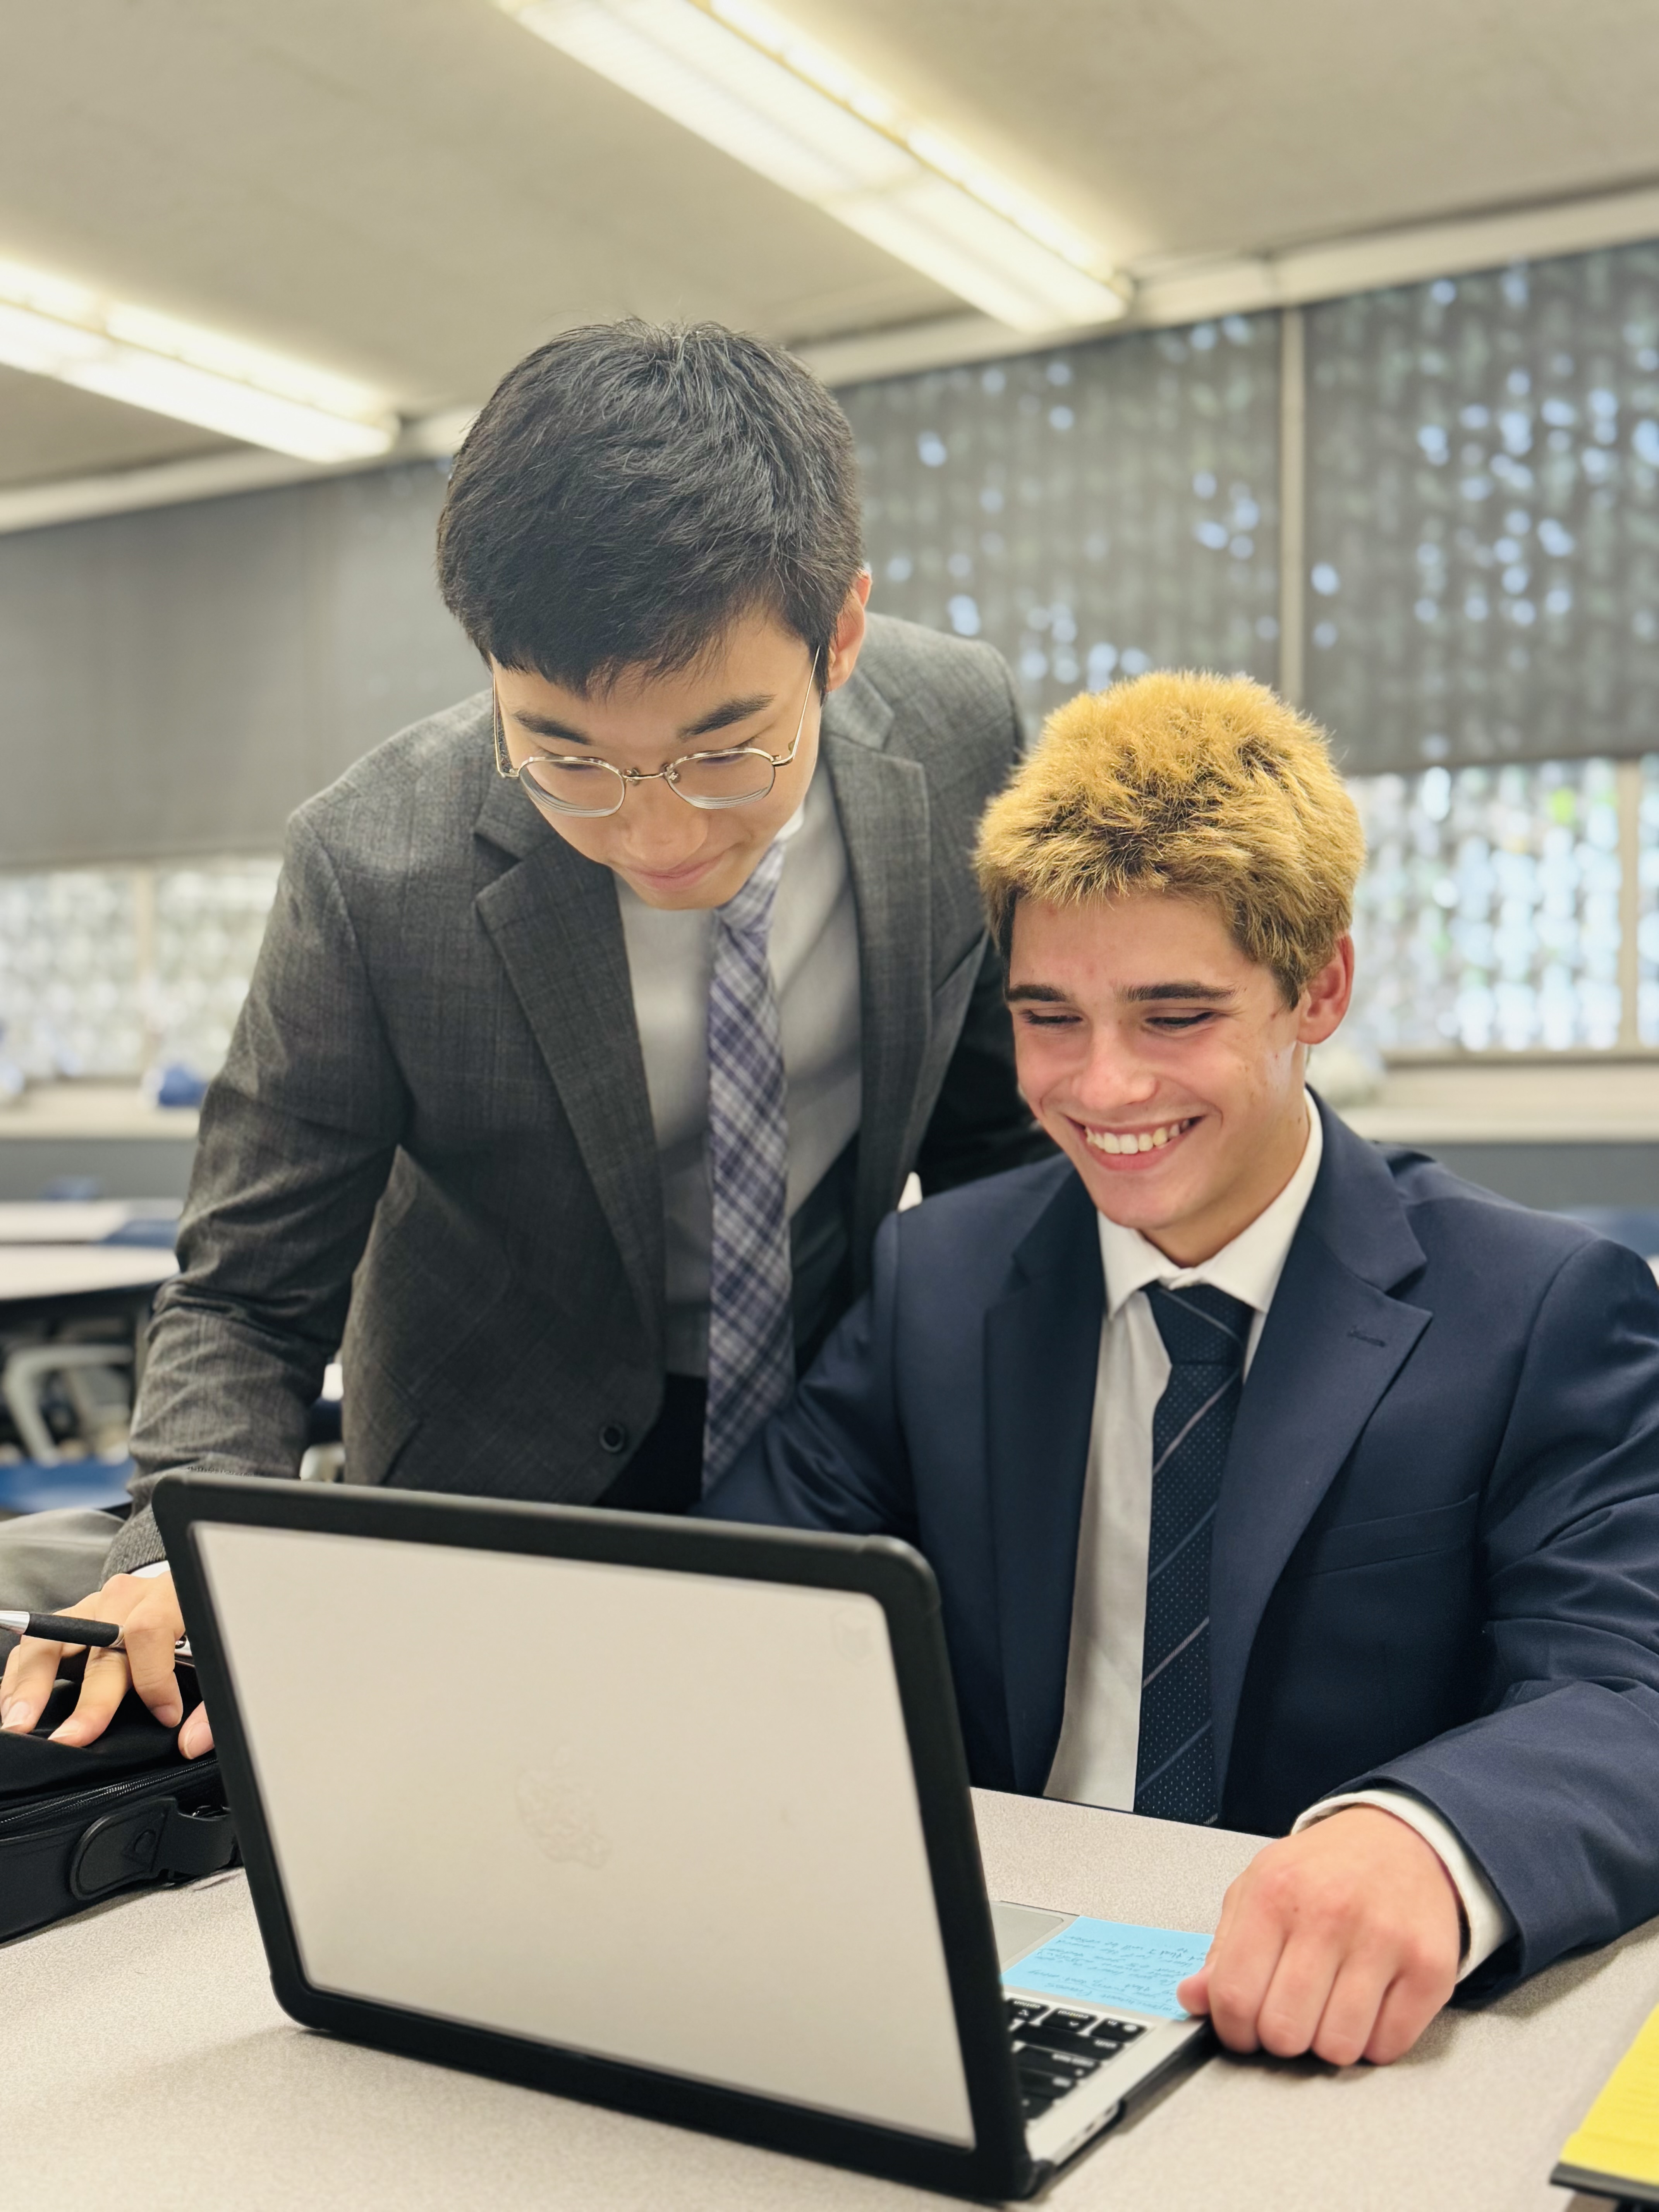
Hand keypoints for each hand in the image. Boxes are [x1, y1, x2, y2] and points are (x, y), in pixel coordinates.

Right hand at [0, 1570, 212, 1758]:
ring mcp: (92, 1607)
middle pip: (99, 1645)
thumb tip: (191, 1742)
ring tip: (19, 1723)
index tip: (166, 1716)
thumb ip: (211, 1703)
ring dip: (31, 1684)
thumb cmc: (201, 1629)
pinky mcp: (71, 1620)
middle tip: (70, 1739)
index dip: (154, 1678)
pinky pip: (36, 1644)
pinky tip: (14, 1708)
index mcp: (169, 1597)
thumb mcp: (222, 1657)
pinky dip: (20, 1678)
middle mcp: (125, 1597)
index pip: (150, 1632)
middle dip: (87, 1699)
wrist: (185, 1589)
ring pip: (51, 1638)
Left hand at [1176, 1806, 1461, 2065]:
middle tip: (1289, 2015)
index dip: (1232, 2030)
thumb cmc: (1325, 1869)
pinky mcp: (1429, 1968)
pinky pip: (1388, 2047)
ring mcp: (1383, 1941)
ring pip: (1337, 2048)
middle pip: (1284, 2031)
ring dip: (1328, 2042)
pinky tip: (1367, 2007)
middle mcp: (1328, 1914)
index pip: (1233, 1995)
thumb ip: (1221, 1947)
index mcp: (1274, 1893)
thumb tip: (1191, 1998)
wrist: (1403, 1842)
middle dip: (1280, 2038)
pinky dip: (1373, 2042)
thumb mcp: (1258, 1888)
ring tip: (1328, 2007)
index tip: (1241, 2030)